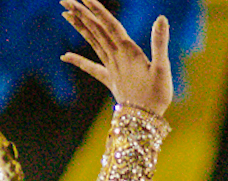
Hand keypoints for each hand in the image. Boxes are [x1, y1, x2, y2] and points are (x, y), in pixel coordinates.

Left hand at [62, 0, 173, 116]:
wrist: (144, 121)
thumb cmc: (157, 96)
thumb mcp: (162, 68)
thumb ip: (160, 42)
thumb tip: (162, 18)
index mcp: (128, 51)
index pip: (110, 25)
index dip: (98, 10)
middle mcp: (116, 57)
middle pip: (96, 30)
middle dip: (81, 14)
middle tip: (65, 0)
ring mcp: (111, 68)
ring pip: (92, 43)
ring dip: (79, 28)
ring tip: (65, 14)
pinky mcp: (110, 80)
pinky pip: (91, 69)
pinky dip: (77, 61)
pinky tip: (64, 56)